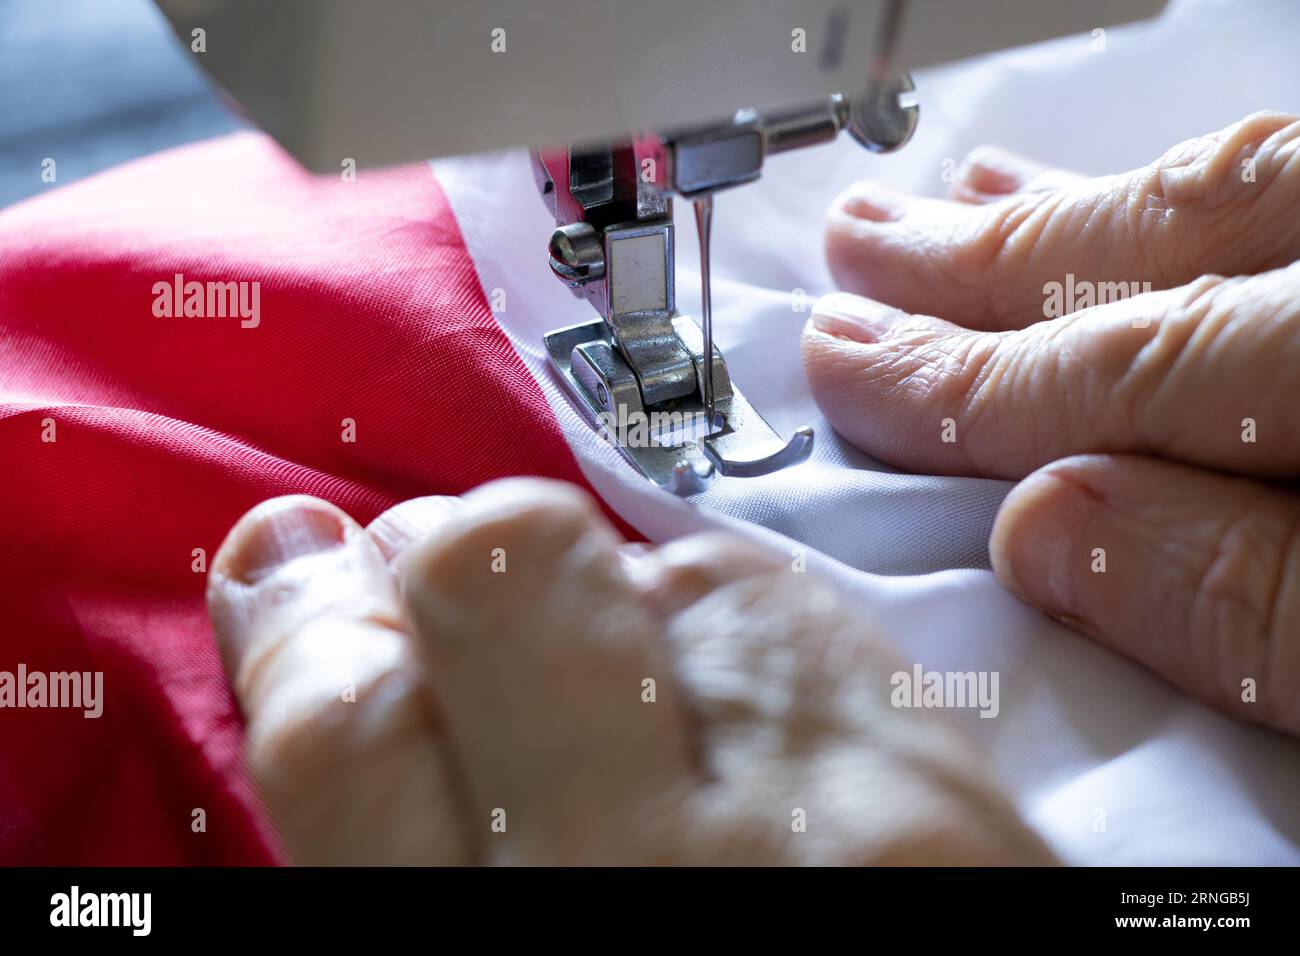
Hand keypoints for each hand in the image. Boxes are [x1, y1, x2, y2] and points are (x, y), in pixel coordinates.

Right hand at [207, 479, 1051, 863]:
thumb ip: (414, 843)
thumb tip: (343, 659)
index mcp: (475, 944)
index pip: (352, 733)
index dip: (304, 620)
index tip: (295, 566)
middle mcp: (635, 871)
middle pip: (502, 576)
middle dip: (456, 551)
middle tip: (449, 576)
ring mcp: (806, 817)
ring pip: (662, 573)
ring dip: (616, 599)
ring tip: (632, 687)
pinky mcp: (929, 783)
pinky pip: (786, 612)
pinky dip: (732, 633)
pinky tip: (736, 711)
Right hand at [802, 112, 1299, 734]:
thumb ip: (1245, 605)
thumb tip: (1050, 535)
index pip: (1126, 371)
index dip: (968, 378)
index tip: (850, 364)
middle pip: (1164, 245)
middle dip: (989, 255)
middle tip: (864, 242)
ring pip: (1237, 195)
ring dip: (1079, 206)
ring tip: (967, 194)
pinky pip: (1297, 192)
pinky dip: (1198, 199)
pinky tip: (1148, 195)